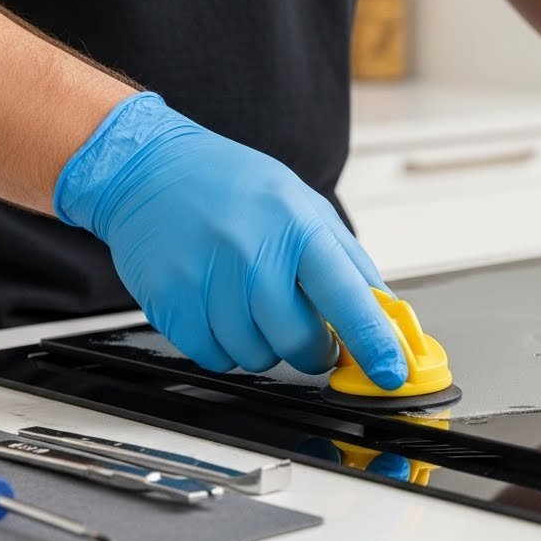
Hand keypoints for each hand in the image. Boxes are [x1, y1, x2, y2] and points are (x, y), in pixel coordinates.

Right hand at [54, 92, 406, 385]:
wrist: (149, 168)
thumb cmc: (234, 187)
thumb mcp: (304, 206)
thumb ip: (348, 263)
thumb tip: (386, 317)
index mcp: (298, 226)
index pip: (348, 297)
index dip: (374, 342)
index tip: (391, 373)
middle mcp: (253, 251)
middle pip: (299, 341)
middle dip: (312, 349)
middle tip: (306, 331)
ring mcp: (207, 277)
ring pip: (255, 356)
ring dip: (263, 345)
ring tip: (250, 303)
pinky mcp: (169, 299)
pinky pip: (213, 357)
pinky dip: (223, 347)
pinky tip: (219, 309)